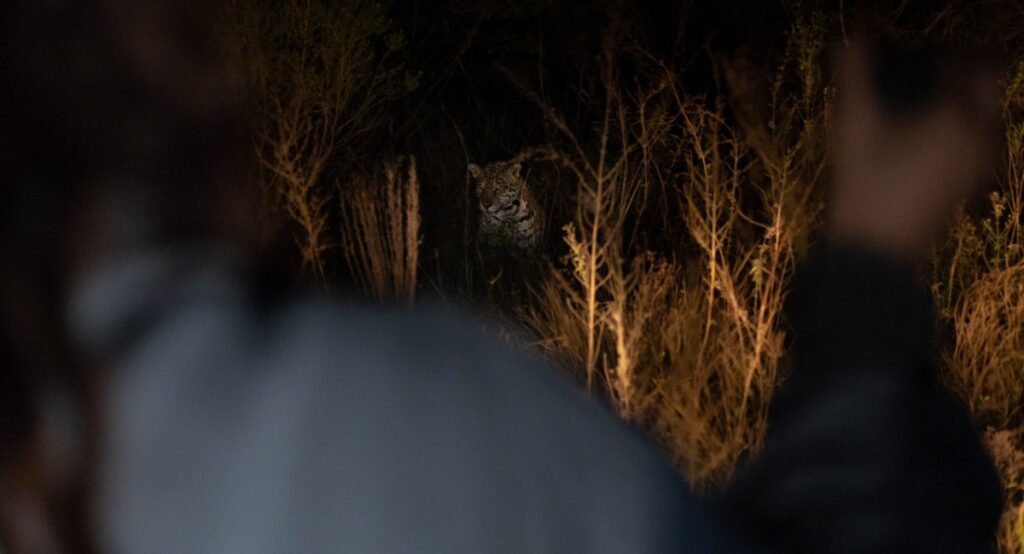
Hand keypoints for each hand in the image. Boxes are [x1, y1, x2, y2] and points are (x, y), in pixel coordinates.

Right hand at [829, 42, 1000, 263]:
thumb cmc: (864, 186)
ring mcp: (978, 164)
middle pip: (985, 88)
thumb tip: (851, 37)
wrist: (875, 251)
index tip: (913, 55)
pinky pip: (974, 141)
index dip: (944, 52)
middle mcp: (980, 137)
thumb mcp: (854, 126)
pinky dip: (954, 128)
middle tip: (923, 73)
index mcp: (958, 116)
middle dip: (959, 73)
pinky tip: (919, 138)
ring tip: (918, 104)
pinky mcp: (967, 184)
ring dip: (957, 101)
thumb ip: (854, 75)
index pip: (971, 63)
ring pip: (982, 116)